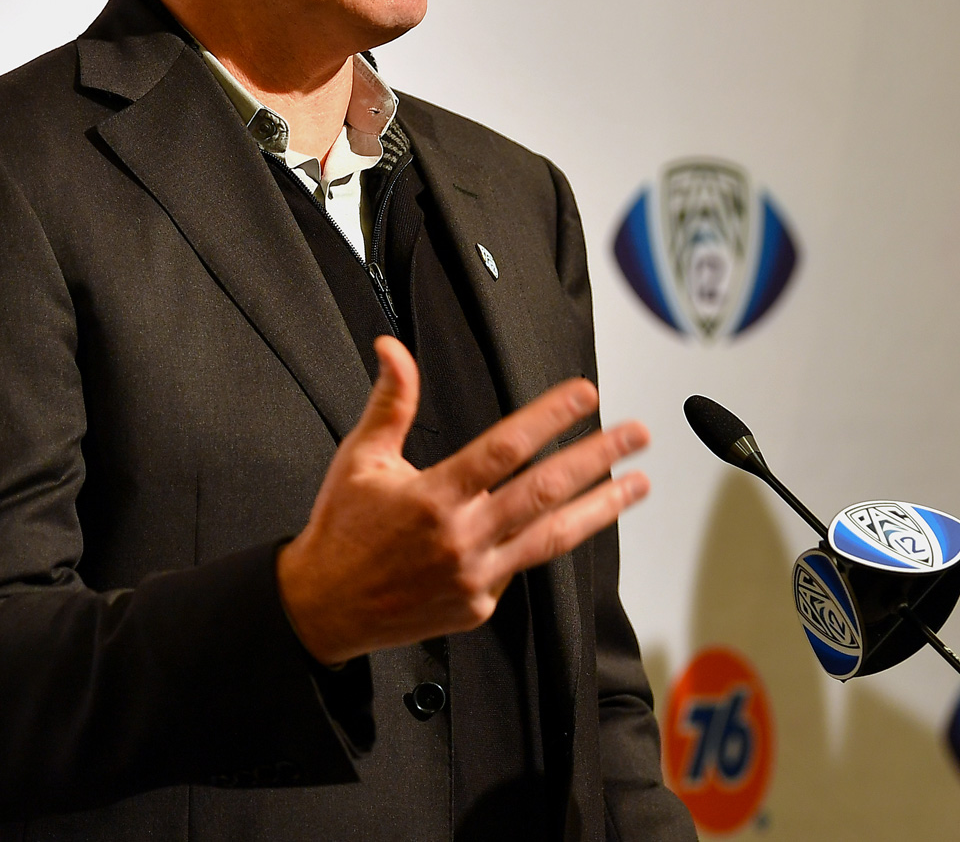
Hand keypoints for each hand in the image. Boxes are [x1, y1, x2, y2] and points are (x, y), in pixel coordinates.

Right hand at [275, 335, 649, 665]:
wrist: (323, 608)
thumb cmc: (341, 530)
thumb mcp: (359, 458)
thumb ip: (389, 402)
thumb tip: (393, 351)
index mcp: (433, 496)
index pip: (505, 447)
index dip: (549, 417)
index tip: (584, 395)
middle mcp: (461, 538)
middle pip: (545, 490)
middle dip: (597, 458)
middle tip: (635, 435)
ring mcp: (474, 577)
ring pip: (552, 537)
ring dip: (600, 508)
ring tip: (636, 486)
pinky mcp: (478, 606)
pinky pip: (521, 568)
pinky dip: (546, 543)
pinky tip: (570, 524)